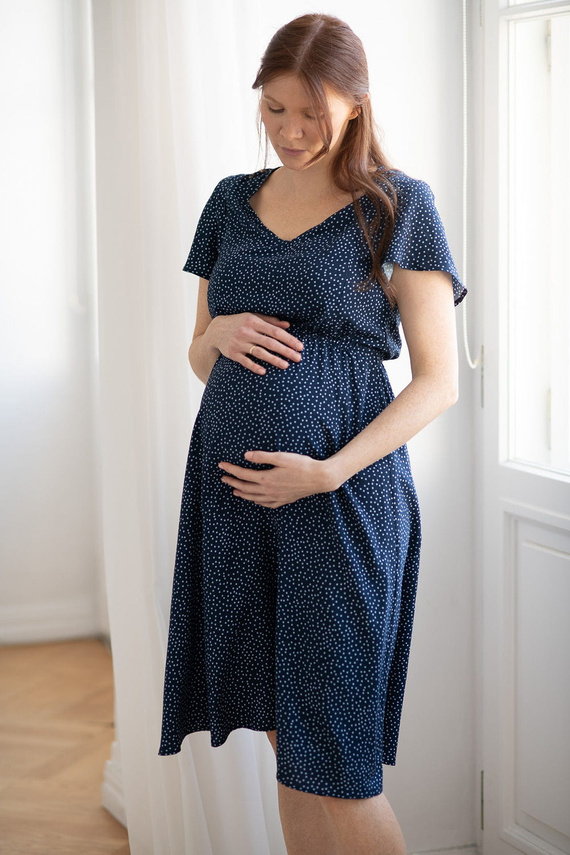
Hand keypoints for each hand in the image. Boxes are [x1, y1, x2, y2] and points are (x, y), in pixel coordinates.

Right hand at [206, 312, 303, 374]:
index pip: (275, 331)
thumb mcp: (253, 317)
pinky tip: (264, 371)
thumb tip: (287, 325)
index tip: (300, 346)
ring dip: (274, 360)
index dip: (289, 339)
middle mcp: (247, 332)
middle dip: (286, 351)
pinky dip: (254, 366)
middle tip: (298, 358)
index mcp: (254, 321)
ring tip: (286, 365)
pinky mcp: (233, 353)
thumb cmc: (239, 322)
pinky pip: (245, 361)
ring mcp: (239, 343)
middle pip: (270, 343)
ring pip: (259, 353)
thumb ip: (271, 321)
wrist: (215, 330)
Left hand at [218, 450, 337, 507]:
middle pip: (245, 487)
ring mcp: (276, 497)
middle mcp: (268, 490)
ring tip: (234, 491)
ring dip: (242, 493)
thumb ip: (262, 456)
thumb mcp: (281, 457)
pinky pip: (266, 504)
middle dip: (232, 482)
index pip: (243, 475)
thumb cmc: (302, 465)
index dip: (231, 470)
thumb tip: (246, 455)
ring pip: (253, 497)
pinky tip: (255, 500)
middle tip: (223, 478)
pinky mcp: (283, 500)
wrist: (319, 478)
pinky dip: (257, 501)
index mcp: (266, 478)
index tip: (221, 466)